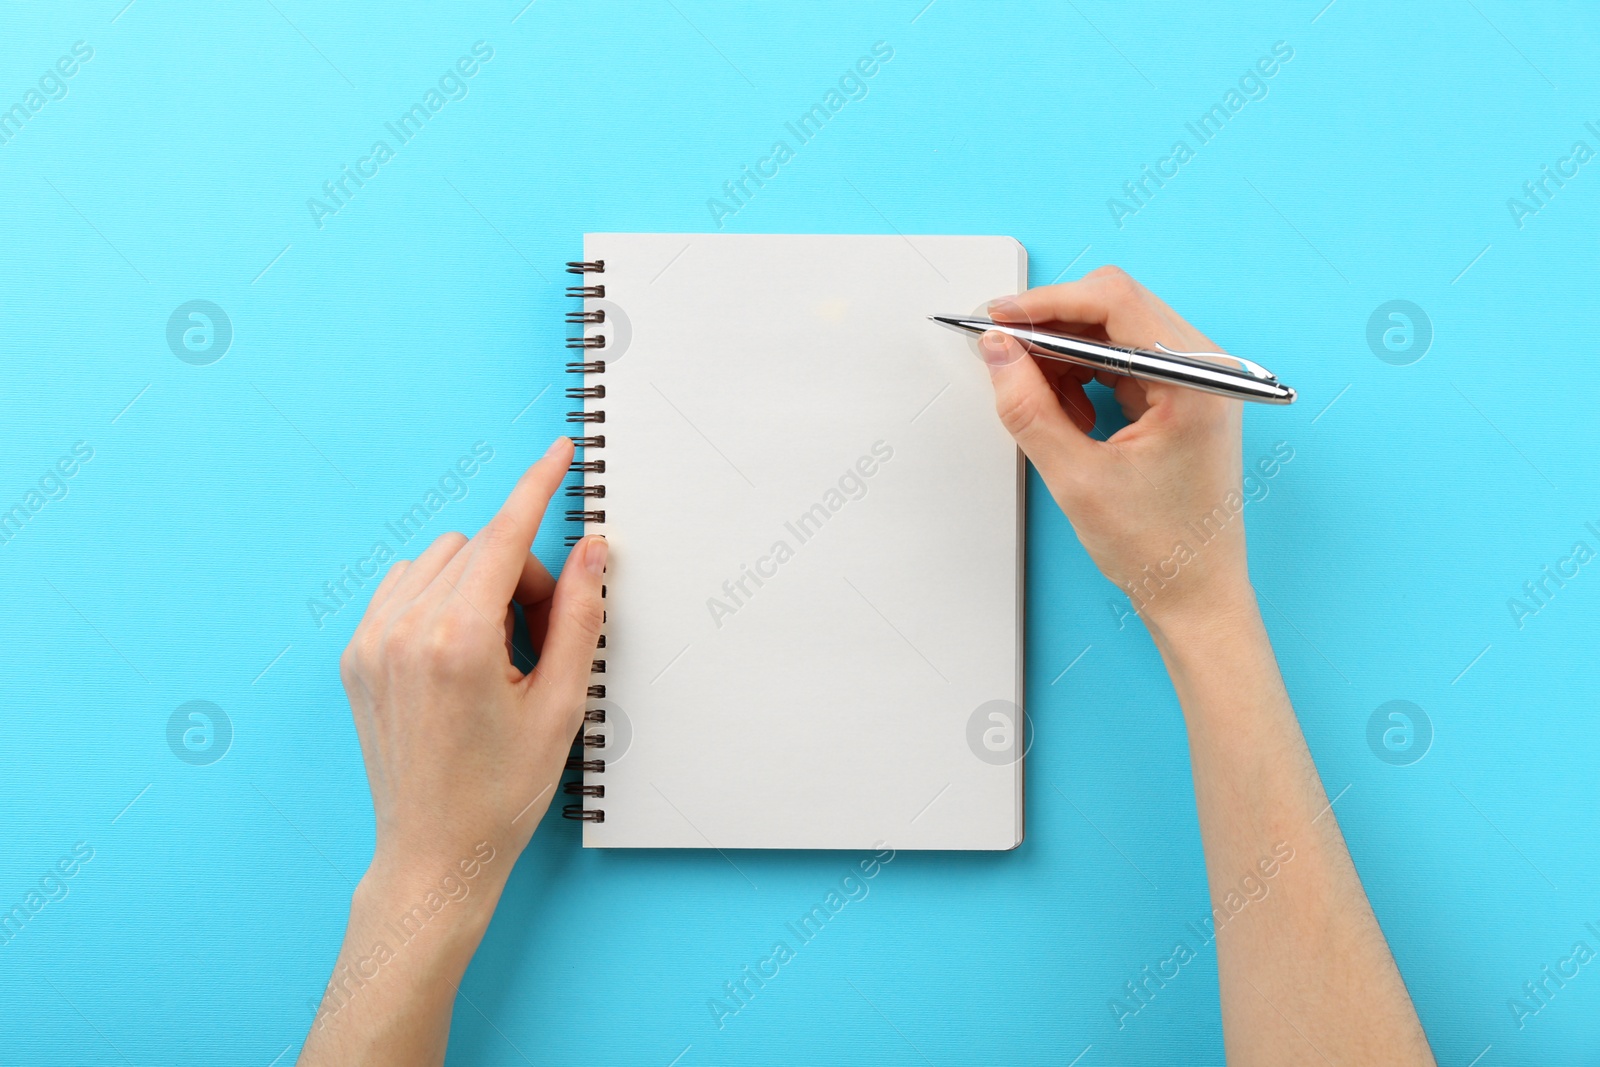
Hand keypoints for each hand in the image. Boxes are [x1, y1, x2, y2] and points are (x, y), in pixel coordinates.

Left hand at [339, 435, 604, 894]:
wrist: (434, 853)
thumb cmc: (502, 791)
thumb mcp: (563, 703)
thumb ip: (580, 615)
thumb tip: (593, 548)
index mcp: (458, 641)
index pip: (506, 536)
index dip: (538, 488)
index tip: (559, 452)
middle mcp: (403, 630)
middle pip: (479, 548)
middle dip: (523, 574)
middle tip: (545, 637)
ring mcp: (371, 642)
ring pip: (439, 560)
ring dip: (480, 581)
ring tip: (502, 650)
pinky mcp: (355, 656)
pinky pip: (403, 586)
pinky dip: (440, 594)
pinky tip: (463, 646)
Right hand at [983, 266, 1251, 632]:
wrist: (1197, 595)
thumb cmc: (1158, 548)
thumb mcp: (1076, 478)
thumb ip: (1029, 408)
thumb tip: (998, 352)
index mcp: (1195, 381)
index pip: (1114, 301)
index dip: (1047, 303)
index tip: (998, 318)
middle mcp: (1206, 369)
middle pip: (1114, 308)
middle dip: (1052, 329)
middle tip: (1004, 357)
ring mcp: (1198, 380)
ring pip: (1115, 331)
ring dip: (1066, 357)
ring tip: (1043, 406)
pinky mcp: (1185, 395)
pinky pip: (1125, 360)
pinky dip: (1086, 376)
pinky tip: (1070, 416)